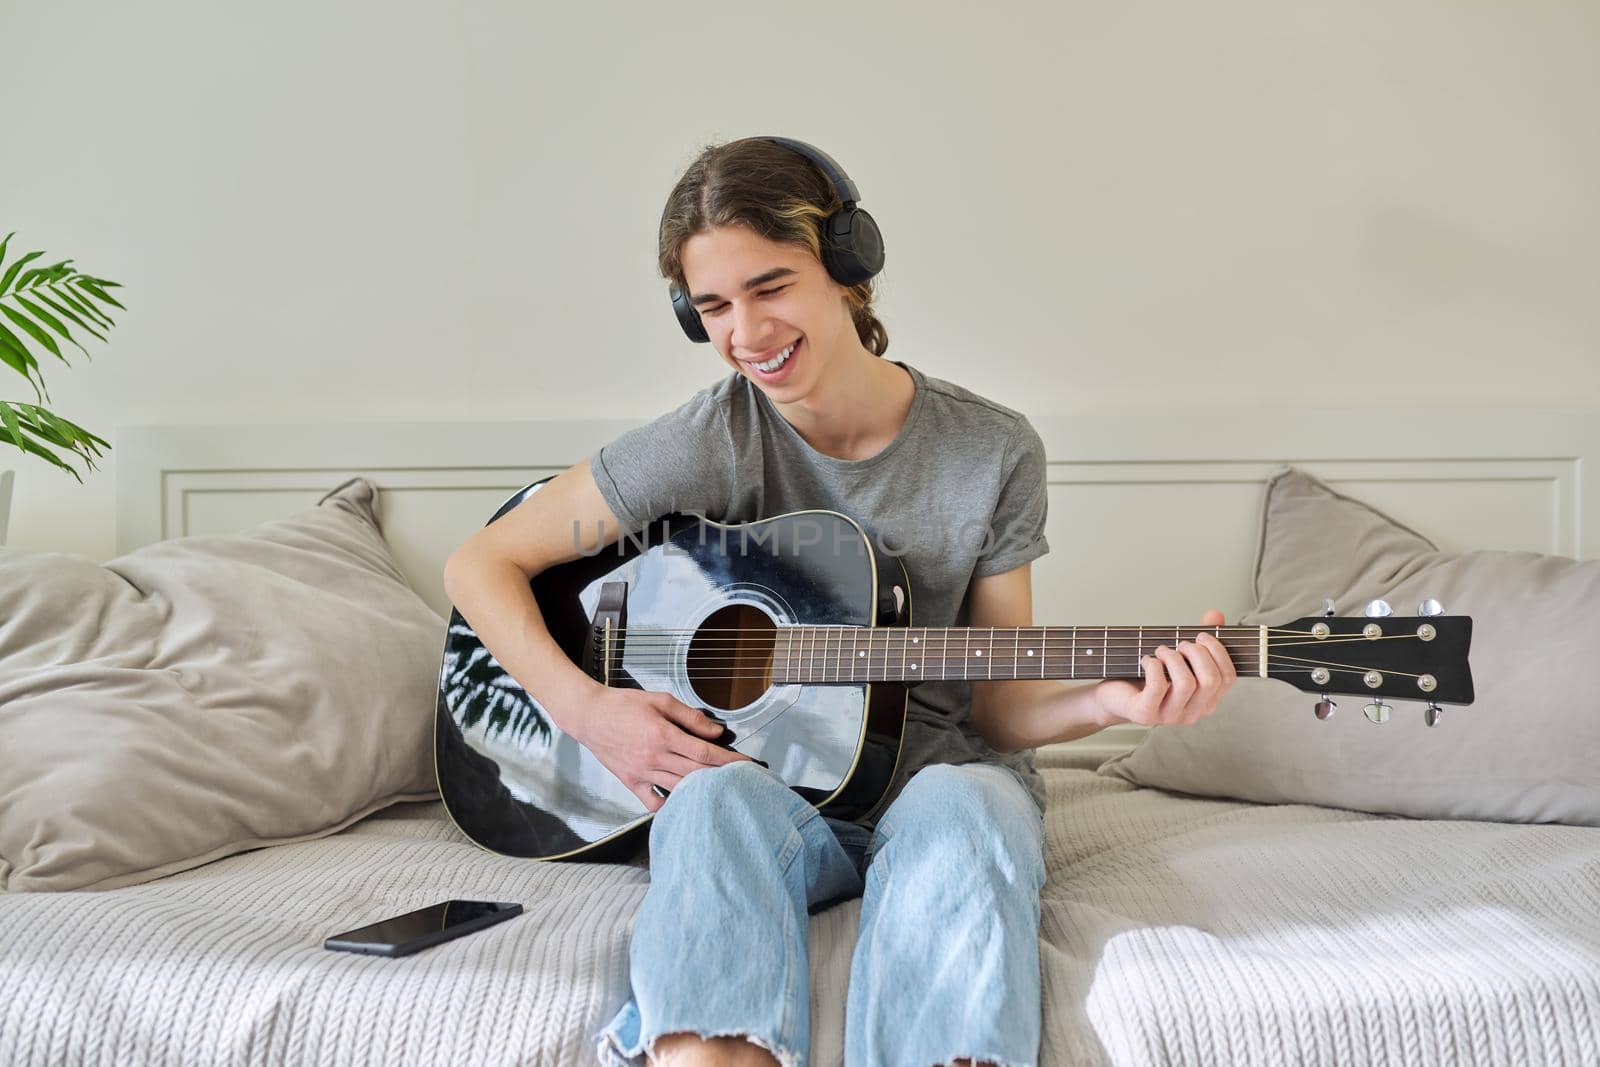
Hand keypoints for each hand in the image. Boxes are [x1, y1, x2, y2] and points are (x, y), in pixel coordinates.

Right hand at [564, 685, 753, 811]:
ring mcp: (643, 773)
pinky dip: (671, 805)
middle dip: (723, 776)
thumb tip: (715, 731)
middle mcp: (654, 758)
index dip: (730, 760)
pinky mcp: (632, 782)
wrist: (590, 716)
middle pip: (698, 773)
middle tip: (743, 779)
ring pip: (680, 789)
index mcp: (663, 735)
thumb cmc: (623, 705)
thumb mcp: (661, 700)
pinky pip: (655, 802)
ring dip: (702, 791)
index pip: (705, 752)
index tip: (747, 763)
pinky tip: (684, 802)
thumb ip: (690, 716)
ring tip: (721, 791)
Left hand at [1092, 609, 1238, 727]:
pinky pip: (1158, 686)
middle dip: (1197, 652)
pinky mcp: (1146, 714)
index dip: (1219, 651)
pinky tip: (1147, 661)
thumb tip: (1215, 615)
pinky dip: (1153, 665)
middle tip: (1180, 643)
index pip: (1228, 678)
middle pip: (1211, 680)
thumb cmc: (1148, 676)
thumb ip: (1200, 639)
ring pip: (1186, 683)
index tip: (1202, 636)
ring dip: (1173, 657)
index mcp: (1206, 700)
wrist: (1114, 697)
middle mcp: (1192, 712)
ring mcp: (1169, 716)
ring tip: (1161, 650)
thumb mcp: (1177, 656)